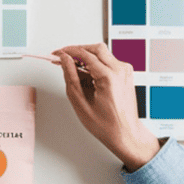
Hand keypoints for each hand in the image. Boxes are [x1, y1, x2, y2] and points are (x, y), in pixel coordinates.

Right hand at [54, 43, 160, 171]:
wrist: (126, 134)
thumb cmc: (107, 125)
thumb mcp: (80, 102)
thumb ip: (70, 76)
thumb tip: (64, 60)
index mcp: (109, 77)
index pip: (85, 54)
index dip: (67, 51)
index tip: (57, 54)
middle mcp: (120, 70)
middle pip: (95, 49)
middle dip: (77, 50)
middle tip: (63, 58)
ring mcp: (125, 71)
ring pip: (102, 54)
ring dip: (86, 58)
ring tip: (73, 70)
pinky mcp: (126, 74)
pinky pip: (108, 62)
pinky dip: (95, 64)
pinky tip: (86, 75)